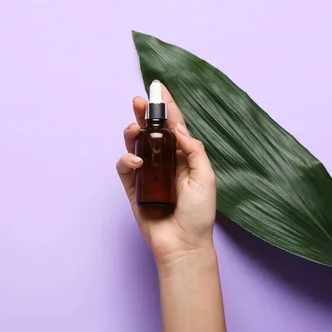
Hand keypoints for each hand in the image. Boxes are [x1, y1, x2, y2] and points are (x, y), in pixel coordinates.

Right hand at [116, 82, 216, 264]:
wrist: (183, 244)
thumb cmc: (199, 214)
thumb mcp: (206, 178)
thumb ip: (194, 150)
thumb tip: (179, 128)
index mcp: (183, 156)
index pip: (174, 125)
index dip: (167, 106)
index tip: (158, 87)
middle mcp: (164, 161)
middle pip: (151, 130)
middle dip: (144, 113)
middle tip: (139, 100)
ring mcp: (147, 173)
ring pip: (134, 145)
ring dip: (132, 132)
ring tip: (134, 127)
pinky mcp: (133, 187)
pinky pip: (125, 167)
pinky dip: (127, 160)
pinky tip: (136, 161)